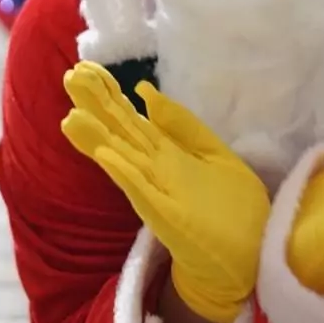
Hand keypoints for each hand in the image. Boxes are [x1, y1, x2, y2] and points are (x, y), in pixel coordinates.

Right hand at [61, 62, 270, 322]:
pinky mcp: (169, 217)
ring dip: (99, 140)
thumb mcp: (214, 153)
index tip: (85, 68)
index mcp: (166, 154)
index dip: (110, 94)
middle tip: (70, 76)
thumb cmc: (236, 207)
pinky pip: (144, 192)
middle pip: (121, 133)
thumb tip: (146, 91)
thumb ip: (182, 125)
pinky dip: (126, 174)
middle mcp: (155, 171)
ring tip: (72, 116)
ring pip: (123, 160)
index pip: (131, 119)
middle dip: (97, 107)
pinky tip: (107, 156)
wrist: (253, 254)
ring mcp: (158, 194)